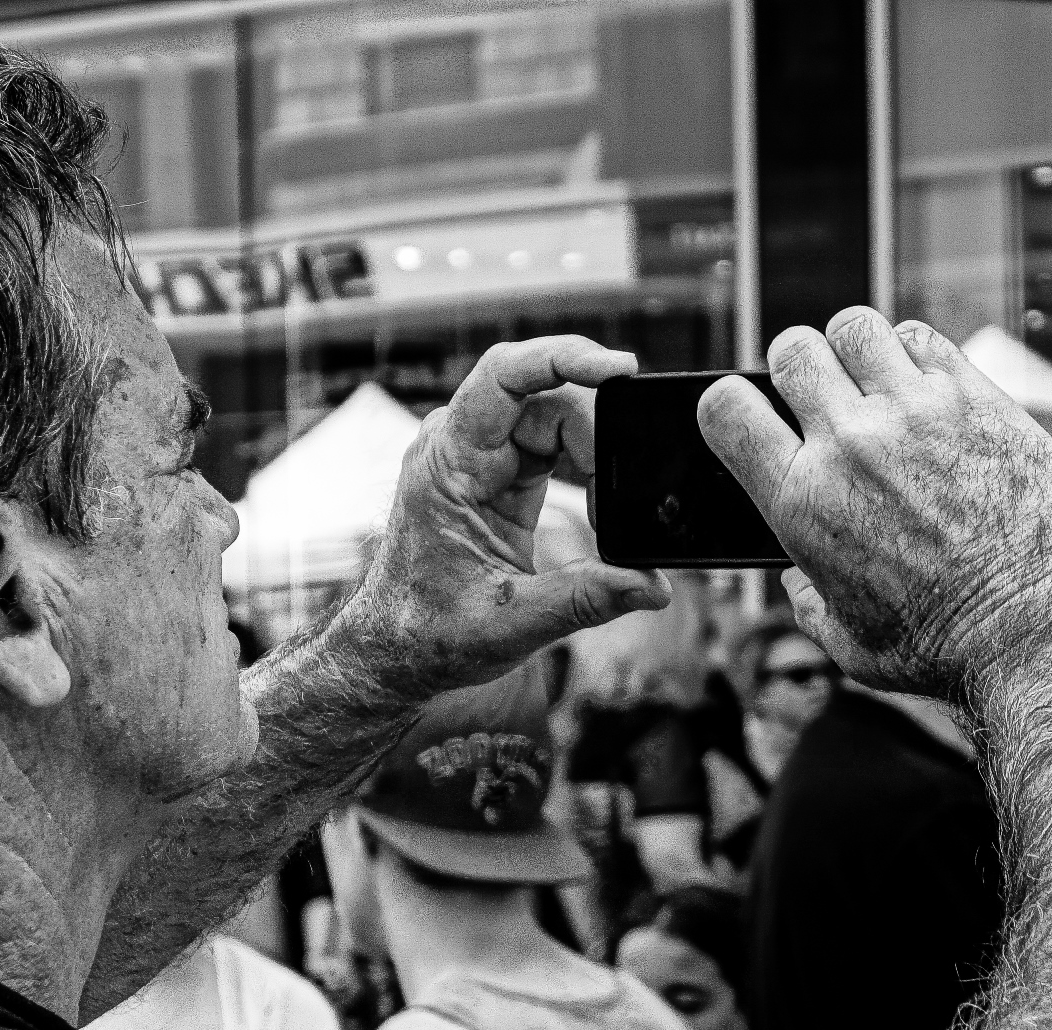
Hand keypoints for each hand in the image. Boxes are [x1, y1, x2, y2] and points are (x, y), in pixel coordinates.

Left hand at [347, 337, 670, 695]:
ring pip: (558, 417)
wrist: (397, 651)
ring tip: (609, 513)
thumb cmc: (429, 634)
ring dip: (596, 454)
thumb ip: (585, 600)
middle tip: (624, 492)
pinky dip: (588, 468)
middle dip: (599, 432)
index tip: (621, 369)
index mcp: (447, 464)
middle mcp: (461, 445)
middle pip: (547, 396)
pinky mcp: (502, 473)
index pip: (504, 374)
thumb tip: (655, 585)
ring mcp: (482, 455)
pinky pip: (556, 444)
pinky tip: (602, 504)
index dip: (563, 356)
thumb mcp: (511, 623)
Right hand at [696, 308, 1051, 695]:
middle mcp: (850, 446)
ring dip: (853, 349)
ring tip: (873, 382)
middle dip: (795, 367)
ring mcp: (916, 414)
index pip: (725, 409)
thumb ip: (810, 601)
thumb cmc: (944, 652)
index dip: (729, 403)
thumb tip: (799, 579)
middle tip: (818, 394)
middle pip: (792, 351)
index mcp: (801, 503)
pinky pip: (924, 339)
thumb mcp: (847, 641)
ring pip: (855, 327)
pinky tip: (925, 388)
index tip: (753, 416)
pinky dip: (913, 352)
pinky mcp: (977, 400)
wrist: (1039, 634)